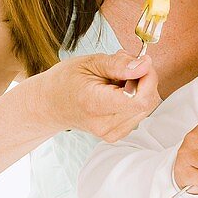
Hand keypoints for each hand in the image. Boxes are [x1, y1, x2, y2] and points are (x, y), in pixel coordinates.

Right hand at [43, 51, 160, 141]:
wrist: (50, 105)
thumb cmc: (66, 81)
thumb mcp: (89, 63)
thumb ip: (119, 64)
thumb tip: (145, 65)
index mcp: (95, 105)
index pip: (139, 100)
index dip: (148, 79)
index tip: (141, 63)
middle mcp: (104, 124)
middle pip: (146, 102)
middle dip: (144, 80)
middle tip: (124, 67)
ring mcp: (110, 133)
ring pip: (145, 107)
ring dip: (139, 89)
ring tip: (116, 80)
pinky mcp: (116, 135)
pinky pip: (138, 113)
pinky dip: (133, 99)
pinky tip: (116, 92)